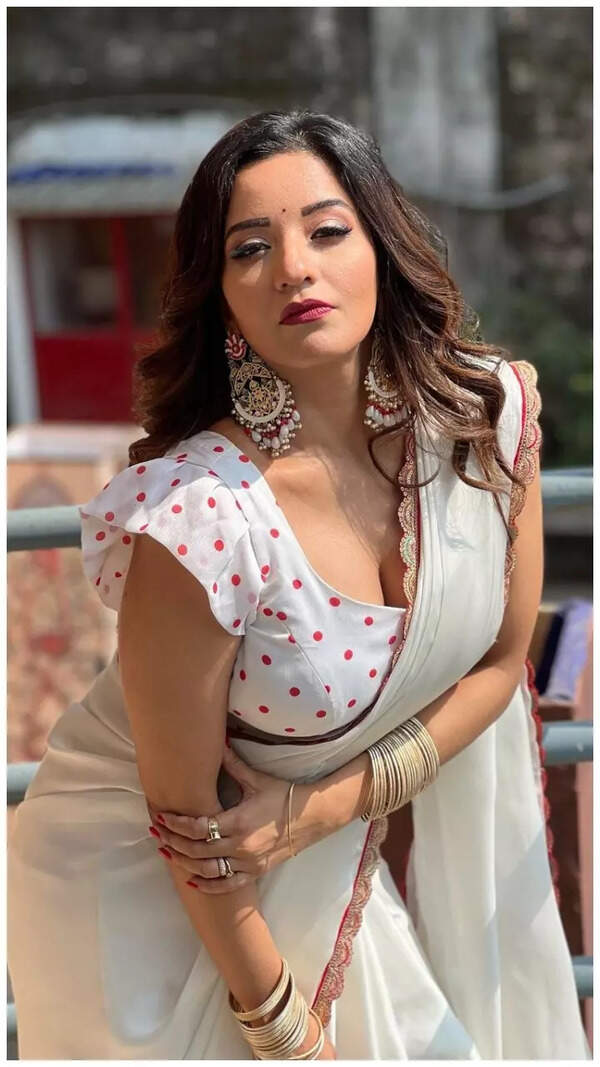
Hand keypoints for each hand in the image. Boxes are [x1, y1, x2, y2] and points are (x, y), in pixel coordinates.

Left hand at [147, 745, 305, 892]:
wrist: (311, 818)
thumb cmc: (282, 796)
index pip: (199, 827)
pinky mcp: (255, 872)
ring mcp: (248, 862)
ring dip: (183, 863)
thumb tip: (217, 742)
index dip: (177, 824)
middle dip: (173, 842)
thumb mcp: (257, 779)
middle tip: (156, 834)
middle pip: (197, 850)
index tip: (162, 817)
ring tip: (166, 853)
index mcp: (239, 821)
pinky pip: (227, 885)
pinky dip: (207, 885)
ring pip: (207, 869)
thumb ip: (233, 764)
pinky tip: (191, 880)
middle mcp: (241, 845)